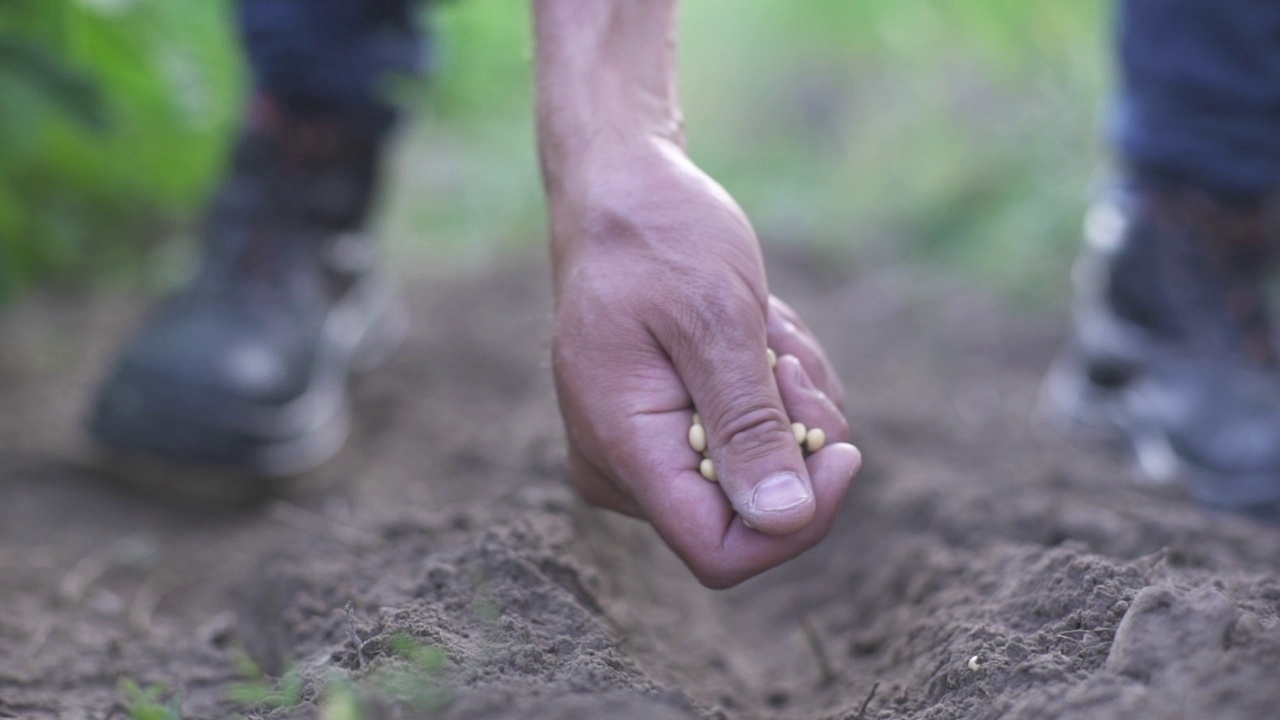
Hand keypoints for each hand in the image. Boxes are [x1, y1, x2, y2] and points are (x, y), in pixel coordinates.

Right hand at [548, 143, 861, 587]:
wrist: (624, 195)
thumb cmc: (661, 240)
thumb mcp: (717, 321)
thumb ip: (747, 425)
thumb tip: (783, 520)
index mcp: (621, 447)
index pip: (721, 551)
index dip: (797, 520)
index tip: (843, 450)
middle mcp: (623, 469)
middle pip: (752, 509)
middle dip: (793, 430)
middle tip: (780, 350)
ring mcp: (645, 453)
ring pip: (768, 470)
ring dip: (791, 398)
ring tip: (761, 327)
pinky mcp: (670, 433)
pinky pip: (758, 440)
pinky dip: (778, 389)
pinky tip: (756, 331)